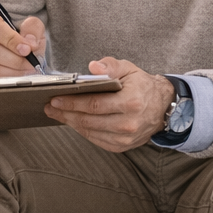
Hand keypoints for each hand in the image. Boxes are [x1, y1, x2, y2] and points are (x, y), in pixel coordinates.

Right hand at [0, 12, 45, 79]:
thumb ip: (32, 28)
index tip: (27, 49)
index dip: (11, 40)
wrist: (5, 50)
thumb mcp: (28, 27)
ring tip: (26, 72)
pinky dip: (4, 82)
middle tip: (31, 65)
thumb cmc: (16, 37)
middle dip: (16, 60)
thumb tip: (31, 43)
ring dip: (12, 73)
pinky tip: (15, 78)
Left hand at [44, 56, 175, 151]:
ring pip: (90, 132)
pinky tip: (73, 122)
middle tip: (50, 107)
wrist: (162, 106)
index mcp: (131, 102)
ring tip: (57, 114)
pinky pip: (96, 140)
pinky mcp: (122, 146)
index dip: (72, 103)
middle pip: (89, 120)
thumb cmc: (142, 85)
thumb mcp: (129, 68)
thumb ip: (110, 66)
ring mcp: (126, 138)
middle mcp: (129, 123)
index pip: (94, 104)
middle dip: (66, 114)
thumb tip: (93, 68)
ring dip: (71, 123)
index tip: (55, 99)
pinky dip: (83, 131)